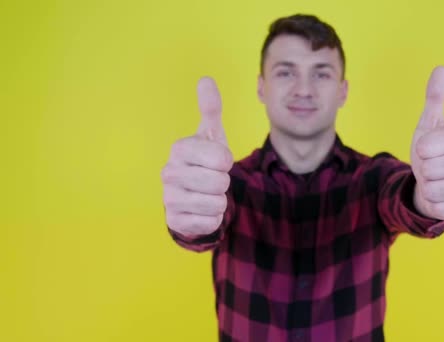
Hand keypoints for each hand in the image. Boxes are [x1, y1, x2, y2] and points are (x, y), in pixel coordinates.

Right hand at [161, 77, 232, 235]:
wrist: (193, 195)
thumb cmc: (204, 162)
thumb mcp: (211, 135)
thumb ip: (210, 108)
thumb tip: (206, 79)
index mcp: (180, 149)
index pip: (222, 159)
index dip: (226, 162)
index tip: (217, 161)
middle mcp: (169, 172)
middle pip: (220, 183)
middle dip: (223, 183)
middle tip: (212, 179)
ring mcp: (169, 198)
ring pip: (217, 203)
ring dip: (220, 201)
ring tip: (207, 194)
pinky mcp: (174, 222)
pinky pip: (211, 222)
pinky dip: (214, 219)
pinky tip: (202, 210)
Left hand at [410, 66, 443, 220]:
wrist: (435, 185)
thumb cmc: (431, 154)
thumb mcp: (428, 126)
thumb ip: (434, 98)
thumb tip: (441, 68)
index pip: (426, 148)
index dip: (420, 151)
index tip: (428, 151)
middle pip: (428, 170)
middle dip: (422, 172)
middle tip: (431, 170)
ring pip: (433, 190)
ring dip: (427, 189)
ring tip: (435, 183)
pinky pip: (440, 208)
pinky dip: (433, 205)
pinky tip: (442, 199)